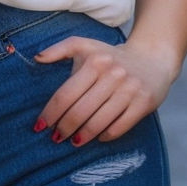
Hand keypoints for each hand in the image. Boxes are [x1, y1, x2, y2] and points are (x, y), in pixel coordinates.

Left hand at [33, 36, 177, 145]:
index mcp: (94, 61)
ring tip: (73, 141)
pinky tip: (97, 138)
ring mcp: (129, 90)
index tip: (39, 126)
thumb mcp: (84, 45)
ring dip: (83, 136)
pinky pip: (120, 126)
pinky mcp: (143, 103)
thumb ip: (58, 49)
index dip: (50, 113)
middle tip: (55, 137)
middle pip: (80, 111)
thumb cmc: (109, 55)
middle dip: (64, 128)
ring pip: (99, 122)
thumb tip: (36, 58)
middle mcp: (112, 75)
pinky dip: (106, 135)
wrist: (150, 58)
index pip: (65, 94)